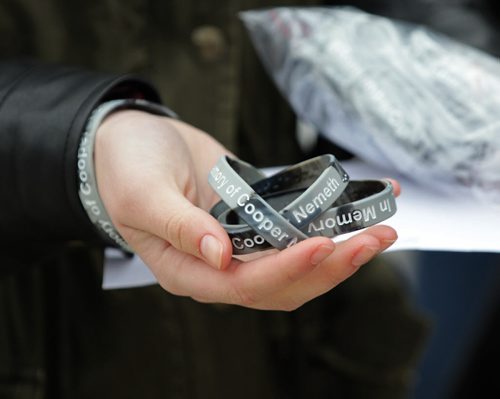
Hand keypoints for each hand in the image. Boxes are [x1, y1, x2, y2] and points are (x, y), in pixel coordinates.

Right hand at [95, 111, 398, 309]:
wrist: (131, 140)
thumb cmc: (125, 167)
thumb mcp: (143, 195)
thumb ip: (179, 227)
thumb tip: (220, 256)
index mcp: (188, 270)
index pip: (244, 285)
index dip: (285, 270)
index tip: (320, 244)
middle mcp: (219, 266)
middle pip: (283, 282)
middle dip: (330, 265)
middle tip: (372, 239)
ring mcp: (241, 243)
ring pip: (297, 261)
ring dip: (339, 250)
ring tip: (380, 229)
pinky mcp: (256, 218)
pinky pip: (295, 227)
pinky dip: (327, 219)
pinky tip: (358, 205)